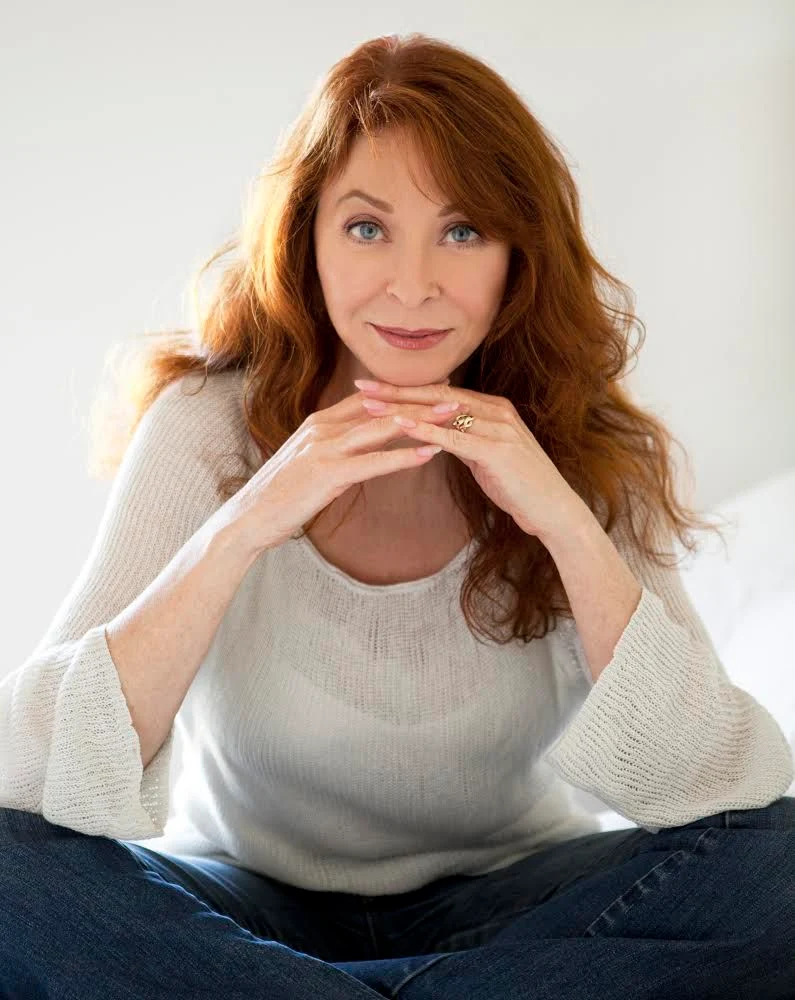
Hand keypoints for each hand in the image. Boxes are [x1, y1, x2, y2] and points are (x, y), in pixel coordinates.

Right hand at [226, 378, 456, 554]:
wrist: (248, 518)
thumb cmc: (281, 496)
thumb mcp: (310, 464)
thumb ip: (336, 450)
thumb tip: (362, 449)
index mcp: (319, 423)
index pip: (370, 401)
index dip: (403, 394)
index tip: (435, 389)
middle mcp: (322, 428)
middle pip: (381, 408)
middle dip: (419, 400)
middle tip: (457, 395)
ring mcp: (324, 448)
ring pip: (381, 429)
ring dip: (420, 421)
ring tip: (453, 416)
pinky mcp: (327, 473)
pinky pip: (373, 462)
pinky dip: (403, 456)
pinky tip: (430, 453)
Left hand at [354, 379, 586, 541]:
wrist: (553, 510)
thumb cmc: (519, 487)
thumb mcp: (486, 457)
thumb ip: (465, 440)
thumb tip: (439, 434)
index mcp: (493, 408)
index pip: (440, 392)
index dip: (405, 389)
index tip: (373, 387)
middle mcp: (497, 411)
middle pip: (437, 395)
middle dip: (396, 390)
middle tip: (360, 386)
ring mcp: (499, 428)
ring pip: (442, 413)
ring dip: (403, 408)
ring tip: (370, 405)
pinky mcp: (498, 450)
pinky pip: (455, 438)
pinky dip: (427, 431)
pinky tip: (401, 426)